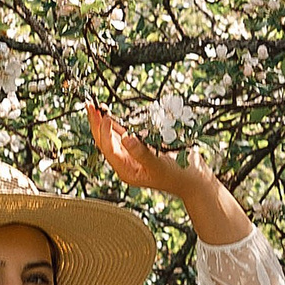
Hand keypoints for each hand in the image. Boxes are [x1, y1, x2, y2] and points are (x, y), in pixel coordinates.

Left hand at [87, 101, 248, 244]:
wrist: (194, 179)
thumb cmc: (179, 175)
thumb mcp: (160, 164)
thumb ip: (142, 152)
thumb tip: (125, 138)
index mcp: (127, 171)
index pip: (109, 149)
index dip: (105, 132)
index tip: (105, 116)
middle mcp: (126, 163)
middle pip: (105, 142)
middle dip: (97, 124)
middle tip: (89, 106)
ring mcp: (132, 155)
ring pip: (113, 137)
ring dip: (105, 121)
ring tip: (96, 106)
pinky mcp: (140, 147)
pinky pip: (124, 134)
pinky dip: (118, 124)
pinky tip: (111, 114)